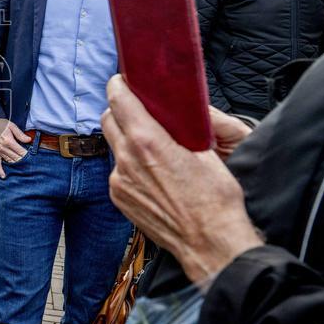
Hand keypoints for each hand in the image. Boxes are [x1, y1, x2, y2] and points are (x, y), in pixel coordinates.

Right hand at [0, 118, 31, 178]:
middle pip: (16, 158)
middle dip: (23, 161)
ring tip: (22, 169)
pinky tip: (4, 176)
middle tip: (29, 164)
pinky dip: (0, 170)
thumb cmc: (0, 124)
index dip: (27, 155)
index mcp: (9, 141)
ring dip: (15, 165)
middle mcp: (3, 148)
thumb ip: (20, 134)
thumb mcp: (12, 126)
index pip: (21, 152)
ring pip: (9, 161)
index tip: (32, 158)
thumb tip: (29, 140)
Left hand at [103, 75, 262, 282]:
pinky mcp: (118, 198)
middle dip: (119, 110)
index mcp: (147, 141)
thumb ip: (182, 127)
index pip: (119, 100)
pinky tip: (150, 172)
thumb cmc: (215, 200)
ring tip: (149, 145)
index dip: (118, 86)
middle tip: (135, 109)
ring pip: (113, 146)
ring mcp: (119, 180)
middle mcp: (126, 159)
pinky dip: (128, 165)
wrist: (210, 243)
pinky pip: (117, 171)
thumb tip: (175, 109)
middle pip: (108, 120)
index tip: (122, 81)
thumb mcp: (205, 152)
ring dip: (125, 139)